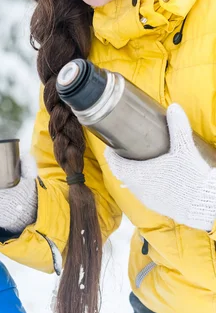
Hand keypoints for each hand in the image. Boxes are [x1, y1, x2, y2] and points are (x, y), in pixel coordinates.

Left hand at [104, 103, 215, 230]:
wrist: (202, 203)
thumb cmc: (190, 175)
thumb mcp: (184, 149)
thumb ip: (178, 127)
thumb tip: (173, 107)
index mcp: (138, 173)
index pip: (115, 164)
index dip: (111, 155)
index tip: (111, 147)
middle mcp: (137, 187)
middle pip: (122, 173)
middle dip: (121, 163)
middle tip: (124, 152)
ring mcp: (145, 198)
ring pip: (131, 184)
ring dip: (131, 174)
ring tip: (137, 163)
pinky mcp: (154, 206)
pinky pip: (142, 194)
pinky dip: (142, 185)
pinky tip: (151, 178)